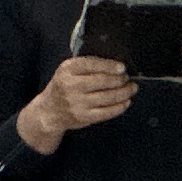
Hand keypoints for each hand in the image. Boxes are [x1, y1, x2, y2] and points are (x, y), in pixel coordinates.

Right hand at [19, 53, 138, 149]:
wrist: (50, 111)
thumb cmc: (63, 87)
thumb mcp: (68, 71)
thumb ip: (87, 65)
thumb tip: (115, 65)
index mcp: (67, 69)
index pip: (91, 64)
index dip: (110, 65)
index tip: (122, 67)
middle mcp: (71, 85)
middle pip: (103, 81)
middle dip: (120, 79)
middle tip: (128, 78)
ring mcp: (77, 103)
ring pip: (108, 97)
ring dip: (124, 92)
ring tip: (131, 88)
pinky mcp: (84, 117)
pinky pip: (107, 112)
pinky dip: (120, 107)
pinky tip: (126, 102)